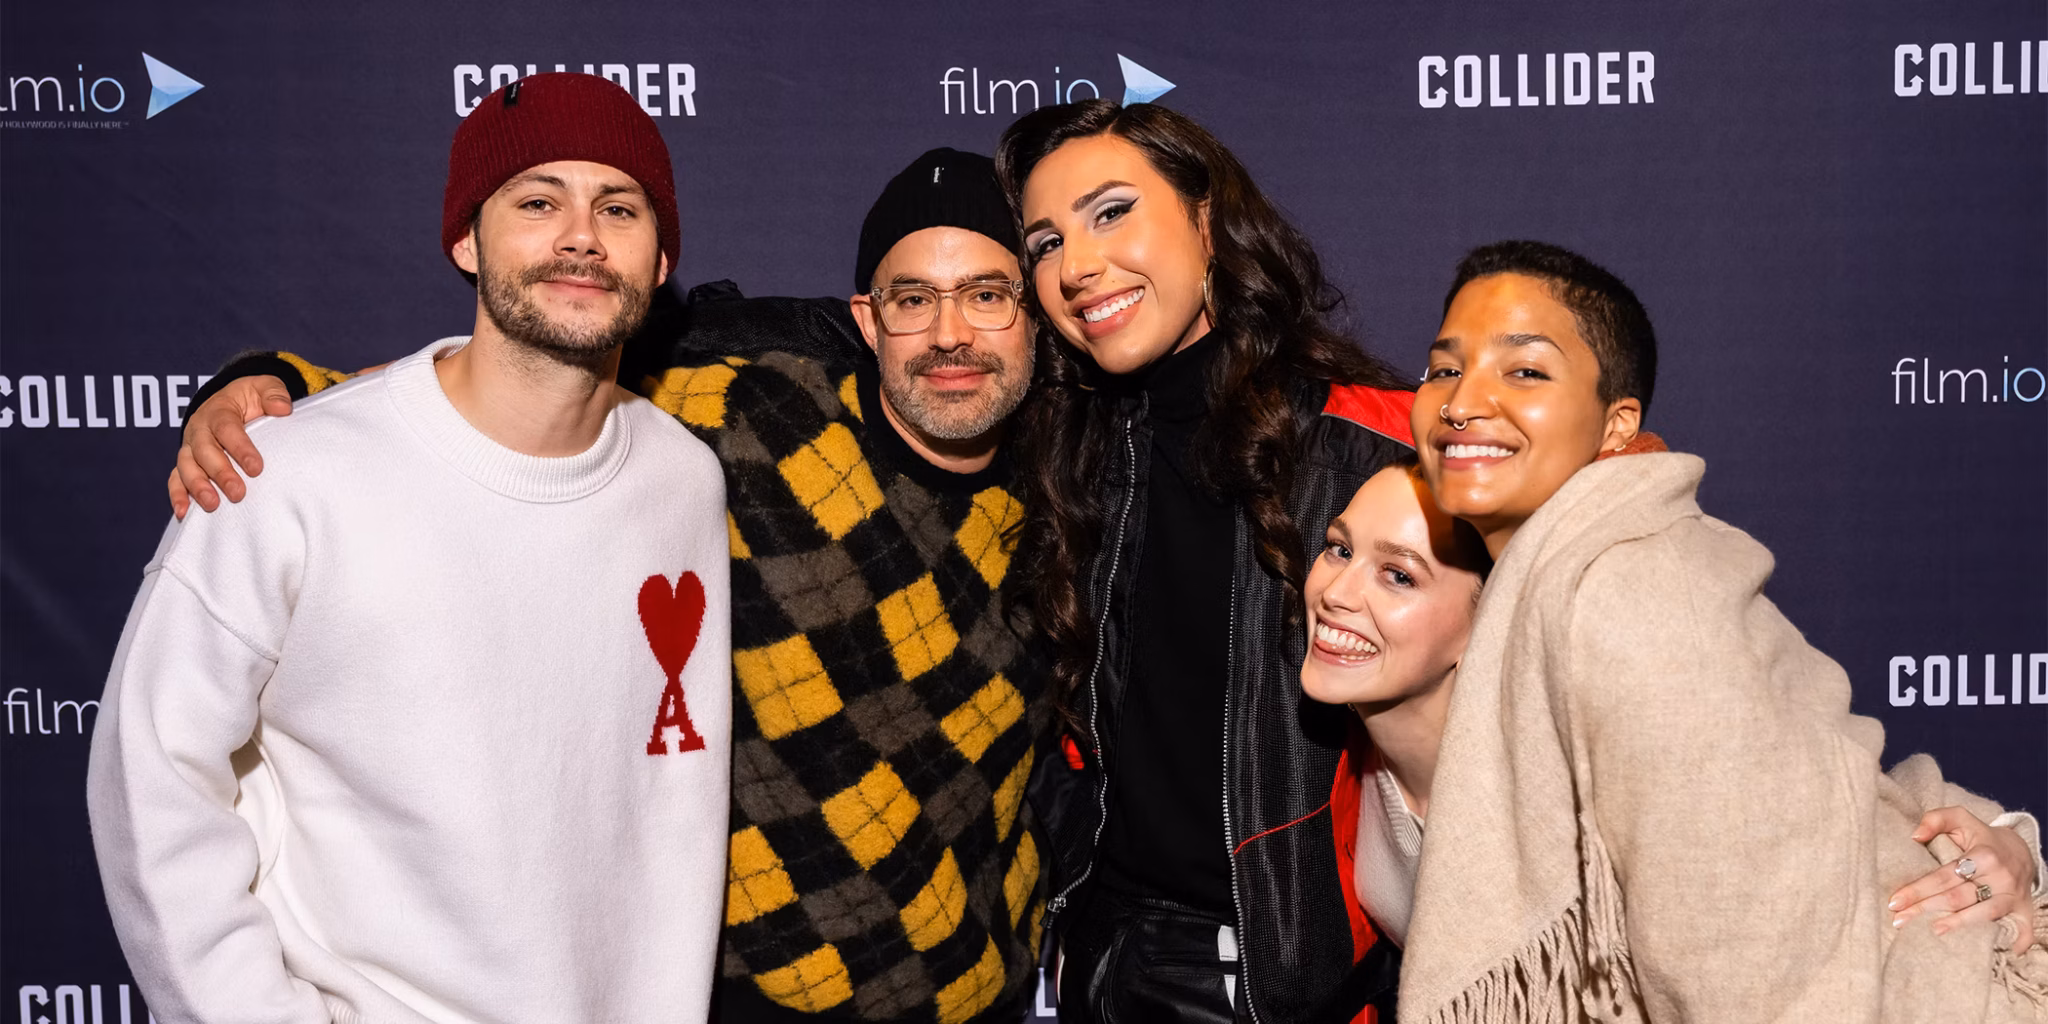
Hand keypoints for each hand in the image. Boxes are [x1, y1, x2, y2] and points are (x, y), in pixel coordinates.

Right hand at [168, 375, 291, 518]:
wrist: (230, 403)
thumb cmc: (250, 398)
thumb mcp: (264, 387)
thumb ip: (274, 394)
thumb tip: (282, 409)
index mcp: (219, 410)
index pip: (227, 429)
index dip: (240, 448)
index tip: (257, 468)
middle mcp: (199, 429)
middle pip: (205, 451)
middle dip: (220, 473)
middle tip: (239, 493)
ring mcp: (190, 447)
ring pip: (187, 467)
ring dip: (197, 487)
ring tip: (212, 505)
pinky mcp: (186, 463)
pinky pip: (175, 479)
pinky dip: (176, 495)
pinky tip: (182, 512)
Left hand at [1888, 806, 2037, 949]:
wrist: (2022, 852)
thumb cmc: (1981, 838)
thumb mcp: (1961, 819)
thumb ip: (1936, 819)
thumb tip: (1915, 836)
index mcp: (1984, 855)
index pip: (1944, 875)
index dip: (1918, 889)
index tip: (1894, 901)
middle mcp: (2001, 877)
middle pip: (1958, 898)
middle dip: (1925, 910)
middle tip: (1898, 920)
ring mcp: (2014, 897)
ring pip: (1982, 915)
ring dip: (1954, 926)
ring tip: (1927, 933)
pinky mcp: (2024, 912)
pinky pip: (2016, 931)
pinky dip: (2003, 943)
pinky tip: (1979, 950)